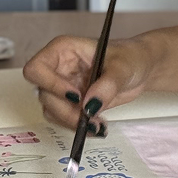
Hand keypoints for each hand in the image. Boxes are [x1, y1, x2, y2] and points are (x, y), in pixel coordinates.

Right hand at [22, 35, 154, 131]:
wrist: (140, 69)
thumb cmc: (130, 57)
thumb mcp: (122, 67)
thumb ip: (106, 85)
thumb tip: (89, 105)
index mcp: (63, 50)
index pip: (37, 68)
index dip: (50, 84)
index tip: (75, 96)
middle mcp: (58, 68)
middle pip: (44, 94)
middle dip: (65, 111)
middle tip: (89, 118)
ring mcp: (62, 87)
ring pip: (51, 110)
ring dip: (71, 122)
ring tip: (97, 125)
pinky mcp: (70, 103)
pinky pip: (63, 120)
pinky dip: (78, 127)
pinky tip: (97, 126)